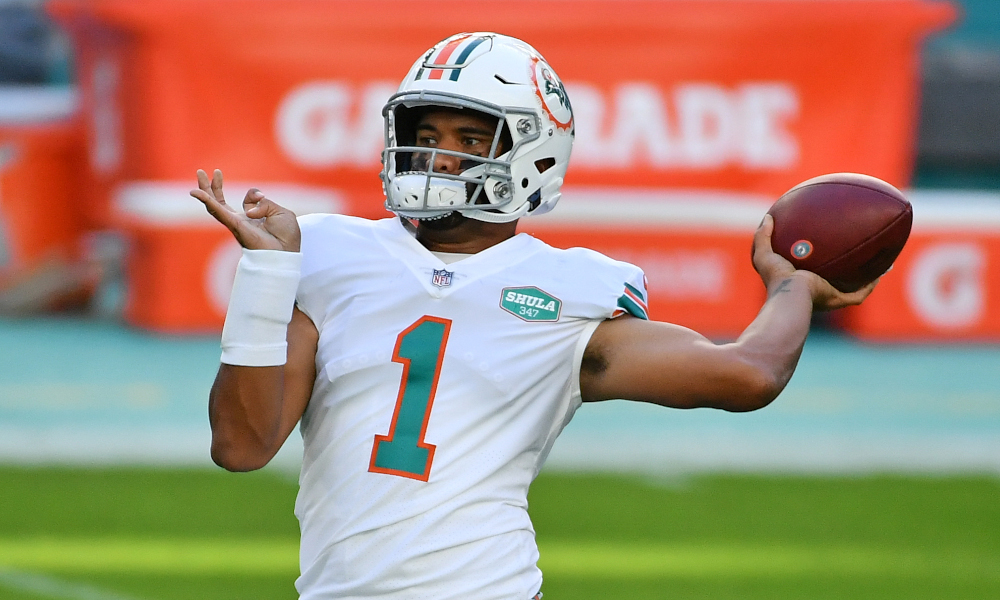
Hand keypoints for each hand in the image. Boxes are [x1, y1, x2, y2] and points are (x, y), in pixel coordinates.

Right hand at [190, 169, 300, 251]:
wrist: (286, 252)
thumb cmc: (286, 237)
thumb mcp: (280, 212)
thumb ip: (265, 203)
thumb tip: (250, 209)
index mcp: (254, 220)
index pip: (247, 202)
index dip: (252, 195)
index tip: (261, 196)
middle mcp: (241, 222)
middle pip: (221, 203)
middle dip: (211, 187)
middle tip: (202, 171)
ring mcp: (235, 224)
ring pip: (214, 206)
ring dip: (205, 190)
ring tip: (200, 172)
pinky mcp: (234, 226)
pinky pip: (218, 212)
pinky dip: (207, 201)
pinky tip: (196, 192)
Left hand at [751, 214, 877, 310]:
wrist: (789, 294)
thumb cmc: (776, 278)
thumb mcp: (764, 254)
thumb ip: (763, 236)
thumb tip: (769, 216)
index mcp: (801, 282)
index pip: (813, 271)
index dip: (820, 260)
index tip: (826, 247)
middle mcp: (817, 291)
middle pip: (835, 281)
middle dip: (845, 269)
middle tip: (854, 252)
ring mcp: (829, 297)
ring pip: (852, 288)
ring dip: (864, 278)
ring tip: (875, 263)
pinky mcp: (839, 299)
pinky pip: (860, 294)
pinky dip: (870, 285)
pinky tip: (880, 273)